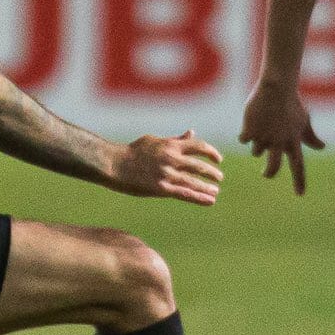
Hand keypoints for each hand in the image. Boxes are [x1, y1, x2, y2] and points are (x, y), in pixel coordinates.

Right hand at [110, 131, 224, 205]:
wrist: (114, 164)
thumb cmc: (133, 151)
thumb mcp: (155, 141)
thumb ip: (176, 139)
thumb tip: (192, 132)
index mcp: (171, 145)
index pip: (199, 146)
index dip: (211, 153)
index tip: (218, 159)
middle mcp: (171, 158)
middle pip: (199, 166)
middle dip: (212, 173)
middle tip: (219, 178)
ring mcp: (166, 174)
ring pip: (194, 181)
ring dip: (207, 187)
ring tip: (215, 192)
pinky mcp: (161, 188)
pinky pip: (184, 194)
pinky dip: (199, 198)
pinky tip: (210, 201)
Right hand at [239, 79, 324, 195]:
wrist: (276, 88)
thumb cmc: (291, 103)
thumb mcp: (303, 121)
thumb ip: (310, 137)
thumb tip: (322, 147)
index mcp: (293, 141)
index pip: (298, 166)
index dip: (300, 181)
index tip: (300, 194)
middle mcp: (279, 142)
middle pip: (273, 167)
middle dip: (269, 173)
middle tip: (266, 174)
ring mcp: (263, 137)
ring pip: (256, 151)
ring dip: (257, 142)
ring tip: (262, 125)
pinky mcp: (249, 130)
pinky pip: (244, 139)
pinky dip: (246, 132)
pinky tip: (251, 120)